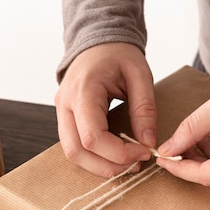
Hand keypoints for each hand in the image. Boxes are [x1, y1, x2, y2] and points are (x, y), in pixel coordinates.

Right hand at [55, 43, 156, 177]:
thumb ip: (145, 109)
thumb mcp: (141, 76)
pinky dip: (94, 157)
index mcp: (83, 91)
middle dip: (108, 166)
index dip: (119, 153)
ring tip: (128, 163)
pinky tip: (116, 156)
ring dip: (100, 166)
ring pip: (72, 153)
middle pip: (76, 151)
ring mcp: (61, 111)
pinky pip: (75, 146)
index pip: (93, 137)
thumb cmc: (119, 54)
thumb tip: (148, 142)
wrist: (100, 42)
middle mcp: (65, 104)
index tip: (144, 152)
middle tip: (136, 165)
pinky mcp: (66, 118)